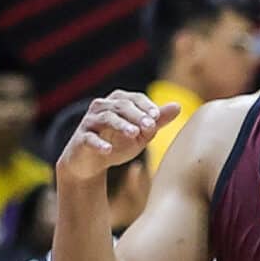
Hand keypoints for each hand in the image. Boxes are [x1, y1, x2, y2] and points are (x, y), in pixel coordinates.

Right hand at [55, 92, 176, 186]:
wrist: (90, 162)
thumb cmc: (118, 143)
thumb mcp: (141, 134)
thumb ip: (157, 121)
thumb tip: (178, 106)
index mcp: (119, 102)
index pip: (134, 98)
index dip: (146, 106)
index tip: (156, 117)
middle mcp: (103, 107)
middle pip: (121, 106)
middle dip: (137, 115)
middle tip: (150, 126)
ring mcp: (90, 121)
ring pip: (106, 118)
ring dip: (121, 125)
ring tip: (134, 134)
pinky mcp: (81, 138)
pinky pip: (89, 138)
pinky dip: (98, 143)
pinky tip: (107, 150)